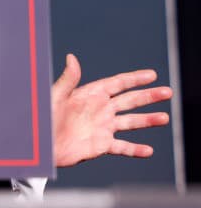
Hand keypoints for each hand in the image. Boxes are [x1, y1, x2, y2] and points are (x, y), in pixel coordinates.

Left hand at [52, 53, 171, 166]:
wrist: (39, 145)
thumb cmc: (42, 119)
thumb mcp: (55, 97)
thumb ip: (68, 79)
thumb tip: (71, 57)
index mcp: (89, 95)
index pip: (117, 84)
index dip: (134, 79)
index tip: (152, 75)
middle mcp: (99, 110)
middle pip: (129, 101)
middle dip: (149, 96)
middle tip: (168, 92)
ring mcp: (102, 127)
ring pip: (130, 122)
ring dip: (148, 120)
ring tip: (164, 118)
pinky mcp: (101, 145)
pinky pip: (122, 147)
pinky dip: (135, 149)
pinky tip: (149, 150)